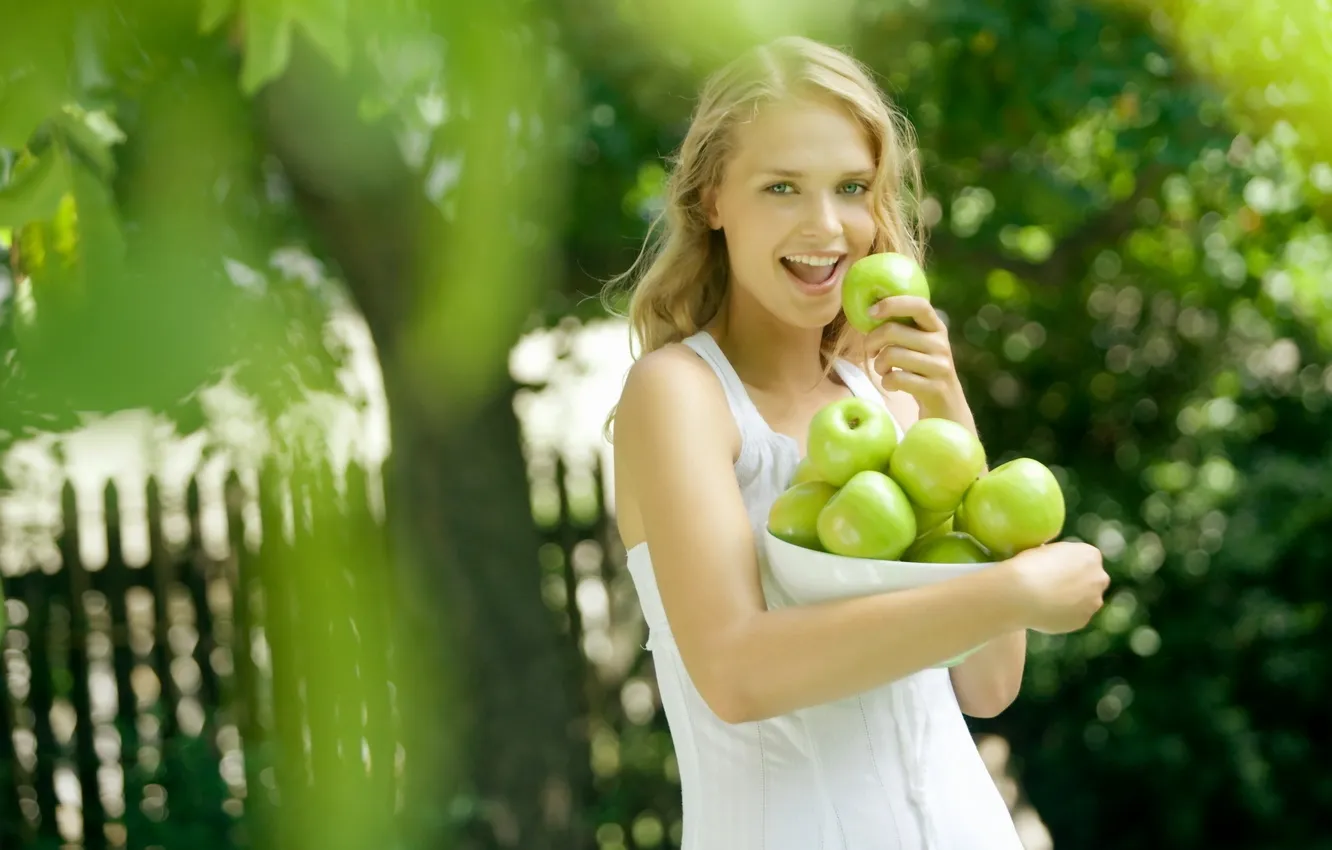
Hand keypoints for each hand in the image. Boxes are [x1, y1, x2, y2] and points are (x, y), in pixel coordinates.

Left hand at [864, 296, 966, 421]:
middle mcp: (941, 344)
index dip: (892, 303)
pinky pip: (896, 378)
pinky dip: (887, 382)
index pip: (918, 304)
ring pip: (891, 354)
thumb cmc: (923, 375)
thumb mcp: (918, 348)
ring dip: (878, 365)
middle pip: (893, 330)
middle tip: (871, 351)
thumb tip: (870, 312)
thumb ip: (903, 330)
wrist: (948, 411)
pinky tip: (892, 385)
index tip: (870, 312)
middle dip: (871, 341)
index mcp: (937, 328)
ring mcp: (940, 366)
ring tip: (884, 371)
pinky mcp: (935, 388)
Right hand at [1004, 542, 1109, 633]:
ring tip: (1050, 602)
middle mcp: (1099, 578)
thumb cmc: (1030, 565)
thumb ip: (1062, 558)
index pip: (1087, 559)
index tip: (1057, 569)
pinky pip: (1076, 617)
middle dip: (1081, 584)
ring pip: (1087, 601)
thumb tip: (1059, 565)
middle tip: (1057, 586)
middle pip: (1094, 581)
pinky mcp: (1083, 621)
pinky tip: (1047, 612)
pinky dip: (1066, 615)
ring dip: (1075, 601)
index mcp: (1090, 555)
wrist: (1022, 593)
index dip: (1072, 565)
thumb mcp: (1048, 550)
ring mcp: (1093, 602)